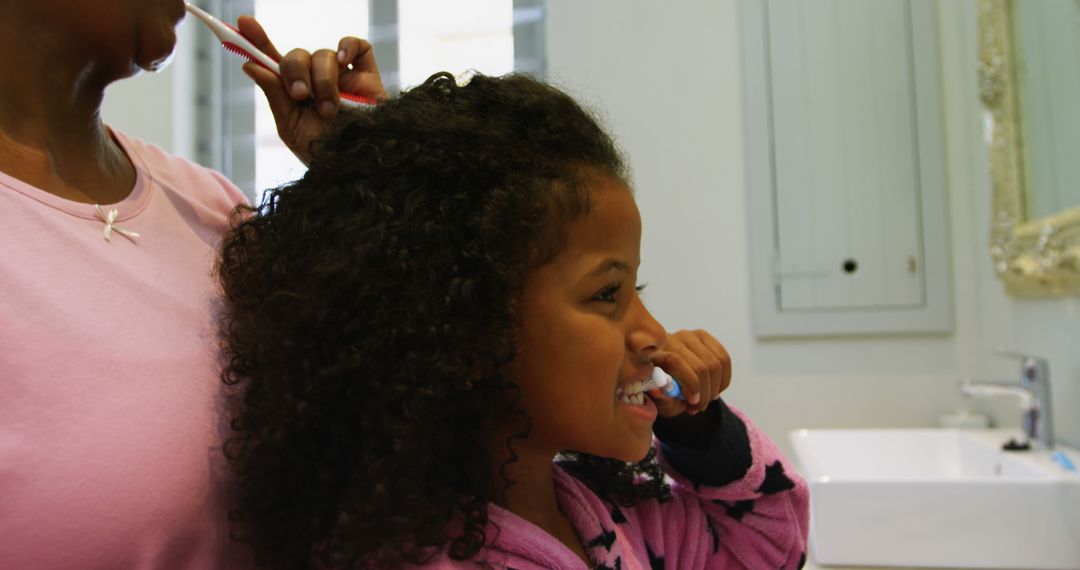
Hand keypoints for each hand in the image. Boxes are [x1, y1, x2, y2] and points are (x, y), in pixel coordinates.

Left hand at [236, 16, 387, 164]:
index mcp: (294, 93)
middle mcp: (316, 81)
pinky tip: (343, 62)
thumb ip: (274, 94)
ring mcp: (342, 76)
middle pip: (297, 56)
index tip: (243, 24)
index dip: (257, 41)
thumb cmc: (325, 153)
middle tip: (301, 95)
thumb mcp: (292, 126)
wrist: (359, 165)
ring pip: (324, 55)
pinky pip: (357, 46)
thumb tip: (250, 64)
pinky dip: (347, 47)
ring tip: (330, 109)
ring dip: (323, 80)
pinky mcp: (368, 75)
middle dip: (295, 72)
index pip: (272, 61)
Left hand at [649, 329, 731, 417]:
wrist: (665, 376)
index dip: (690, 384)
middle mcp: (670, 339)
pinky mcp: (703, 336)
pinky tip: (715, 389)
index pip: (676, 362)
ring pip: (715, 363)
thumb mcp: (659, 400)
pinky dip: (724, 379)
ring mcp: (688, 336)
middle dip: (705, 392)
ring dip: (716, 387)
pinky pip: (724, 359)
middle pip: (700, 366)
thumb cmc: (662, 391)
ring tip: (707, 400)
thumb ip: (662, 398)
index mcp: (653, 354)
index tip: (693, 402)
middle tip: (699, 407)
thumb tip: (659, 392)